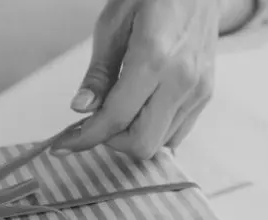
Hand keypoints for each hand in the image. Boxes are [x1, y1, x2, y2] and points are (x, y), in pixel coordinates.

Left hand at [51, 0, 223, 159]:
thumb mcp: (112, 25)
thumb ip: (98, 73)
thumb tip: (81, 108)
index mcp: (153, 58)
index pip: (116, 117)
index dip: (85, 137)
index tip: (63, 146)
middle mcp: (180, 80)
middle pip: (142, 144)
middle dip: (112, 141)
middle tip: (96, 123)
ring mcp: (197, 91)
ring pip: (160, 144)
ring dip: (133, 135)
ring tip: (120, 109)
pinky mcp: (205, 95)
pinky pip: (176, 133)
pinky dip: (153, 131)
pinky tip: (141, 110)